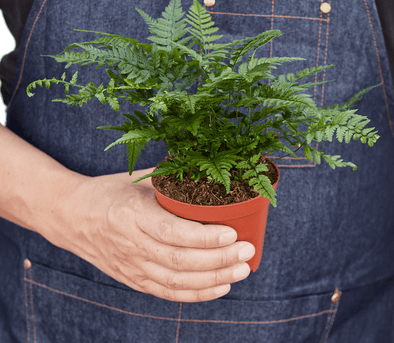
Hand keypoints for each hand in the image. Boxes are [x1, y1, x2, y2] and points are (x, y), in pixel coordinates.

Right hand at [50, 168, 254, 302]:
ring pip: (177, 281)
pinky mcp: (133, 279)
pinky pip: (167, 293)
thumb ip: (170, 180)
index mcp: (131, 214)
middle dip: (218, 260)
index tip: (233, 233)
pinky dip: (196, 294)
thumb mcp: (136, 180)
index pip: (172, 232)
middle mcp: (130, 244)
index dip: (205, 237)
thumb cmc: (107, 193)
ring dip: (214, 279)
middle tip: (247, 251)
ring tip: (241, 270)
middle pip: (180, 261)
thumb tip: (208, 175)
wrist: (70, 216)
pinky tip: (220, 287)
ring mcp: (131, 266)